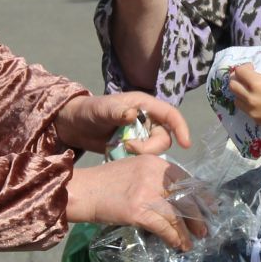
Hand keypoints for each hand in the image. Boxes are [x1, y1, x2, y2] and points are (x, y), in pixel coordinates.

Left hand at [55, 92, 189, 155]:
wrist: (75, 125)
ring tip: (122, 149)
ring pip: (155, 148)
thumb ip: (117, 111)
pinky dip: (136, 157)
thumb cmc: (89, 110)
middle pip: (164, 137)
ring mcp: (141, 133)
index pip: (171, 115)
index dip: (181, 128)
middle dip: (150, 146)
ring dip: (142, 152)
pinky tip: (121, 154)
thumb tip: (133, 115)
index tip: (185, 145)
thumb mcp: (102, 109)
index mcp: (145, 104)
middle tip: (129, 147)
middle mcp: (147, 118)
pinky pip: (144, 155)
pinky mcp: (134, 145)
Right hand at [65, 154, 199, 251]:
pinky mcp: (138, 211)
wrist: (83, 191)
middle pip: (186, 198)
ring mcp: (147, 193)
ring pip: (177, 215)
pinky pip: (164, 227)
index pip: (186, 180)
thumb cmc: (106, 182)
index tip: (209, 208)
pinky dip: (174, 238)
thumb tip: (177, 198)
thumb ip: (155, 178)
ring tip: (192, 242)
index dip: (201, 196)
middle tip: (204, 230)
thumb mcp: (135, 170)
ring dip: (187, 232)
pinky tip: (178, 245)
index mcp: (155, 163)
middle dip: (199, 216)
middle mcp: (154, 175)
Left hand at [227, 66, 260, 135]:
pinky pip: (246, 110)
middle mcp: (250, 97)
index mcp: (257, 84)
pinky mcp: (256, 120)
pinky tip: (260, 102)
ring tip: (251, 91)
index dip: (244, 67)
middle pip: (232, 86)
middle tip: (246, 78)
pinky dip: (249, 104)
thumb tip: (256, 77)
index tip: (251, 68)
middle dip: (237, 79)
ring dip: (241, 93)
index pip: (239, 72)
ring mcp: (251, 111)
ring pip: (236, 99)